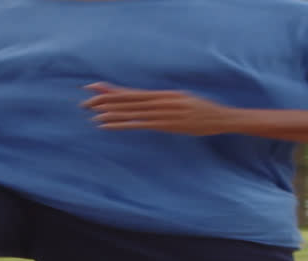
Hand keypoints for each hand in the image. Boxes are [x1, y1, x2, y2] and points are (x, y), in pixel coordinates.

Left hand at [82, 82, 240, 135]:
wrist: (223, 118)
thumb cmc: (204, 113)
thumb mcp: (184, 103)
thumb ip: (166, 104)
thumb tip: (151, 106)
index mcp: (164, 95)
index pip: (133, 92)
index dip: (112, 90)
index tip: (94, 88)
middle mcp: (161, 100)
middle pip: (128, 99)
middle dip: (105, 100)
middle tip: (84, 101)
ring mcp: (164, 112)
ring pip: (131, 111)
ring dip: (110, 112)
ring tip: (91, 113)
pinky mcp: (167, 124)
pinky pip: (138, 124)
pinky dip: (121, 124)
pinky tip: (106, 125)